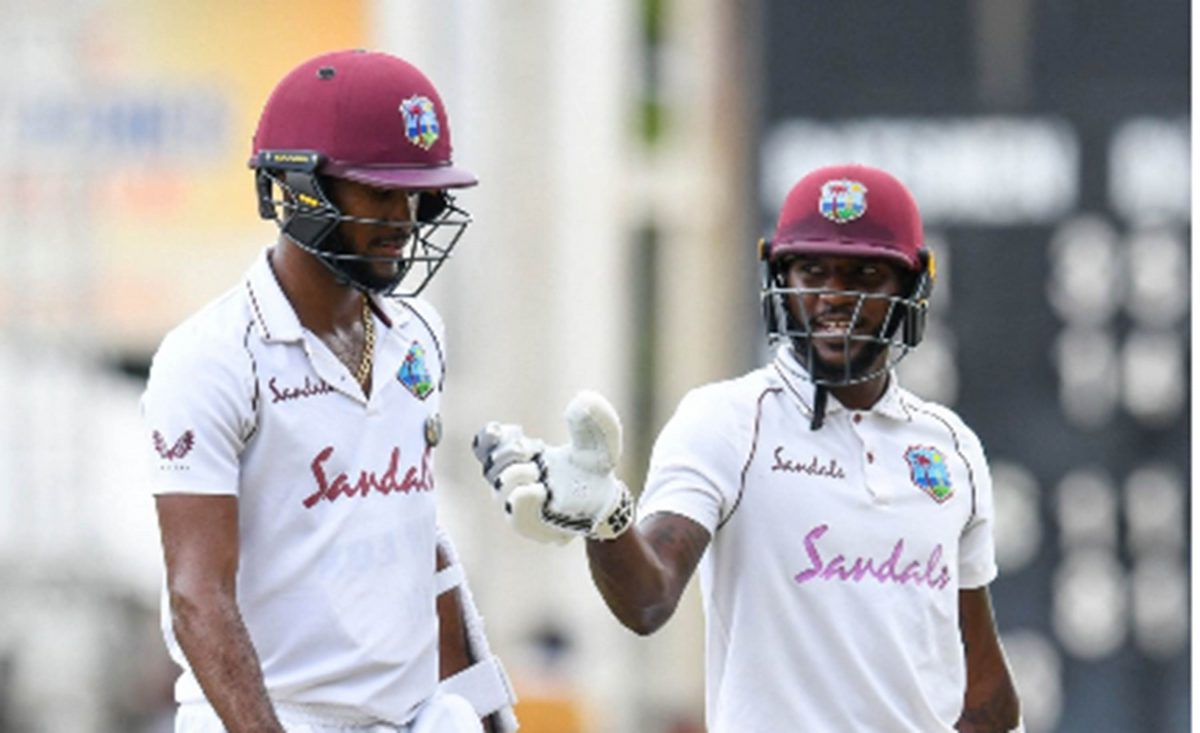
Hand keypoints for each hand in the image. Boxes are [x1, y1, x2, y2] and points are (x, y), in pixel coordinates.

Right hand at [472, 391, 634, 543]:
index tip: (504, 431)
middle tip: (535, 451)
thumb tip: (581, 400)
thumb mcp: (600, 439)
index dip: (488, 437)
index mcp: (521, 457)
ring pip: (499, 487)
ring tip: (541, 475)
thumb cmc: (594, 470)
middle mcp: (514, 481)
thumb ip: (595, 419)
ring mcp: (519, 505)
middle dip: (509, 453)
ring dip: (518, 474)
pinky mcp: (529, 526)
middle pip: (489, 463)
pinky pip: (513, 511)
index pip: (485, 446)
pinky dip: (525, 496)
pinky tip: (543, 492)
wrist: (606, 504)